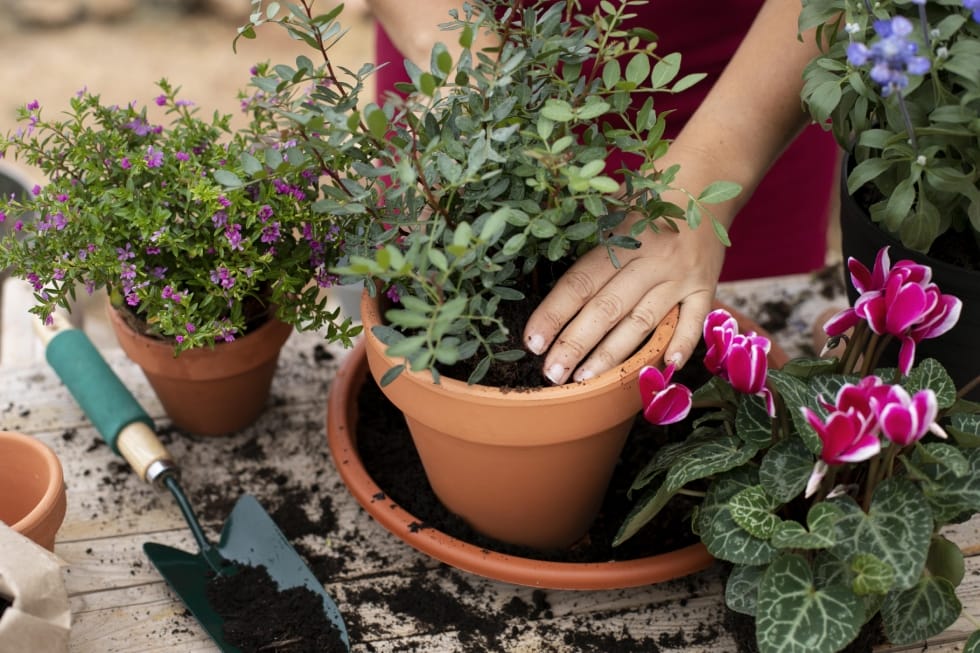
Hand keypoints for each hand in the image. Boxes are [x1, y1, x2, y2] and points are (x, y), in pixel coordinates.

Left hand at [522, 209, 726, 384]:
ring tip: (586, 380)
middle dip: (575, 344)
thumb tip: (544, 258)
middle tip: (552, 374)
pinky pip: (694, 320)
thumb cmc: (648, 196)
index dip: (554, 314)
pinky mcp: (706, 286)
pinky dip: (681, 344)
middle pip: (607, 309)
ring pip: (643, 322)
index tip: (532, 341)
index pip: (580, 283)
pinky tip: (665, 368)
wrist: (708, 177)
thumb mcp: (613, 206)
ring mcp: (680, 276)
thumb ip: (586, 236)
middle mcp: (650, 260)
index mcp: (620, 239)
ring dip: (613, 355)